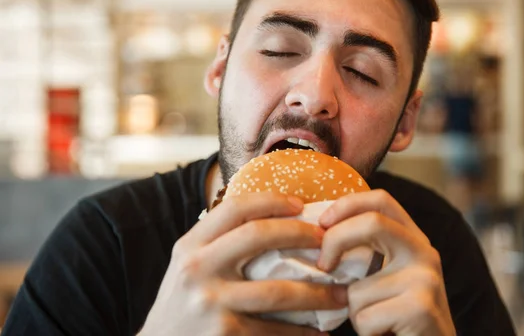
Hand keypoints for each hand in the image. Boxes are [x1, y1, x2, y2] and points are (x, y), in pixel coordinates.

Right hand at [138, 192, 345, 335]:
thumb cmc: (182, 305)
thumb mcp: (187, 266)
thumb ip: (217, 244)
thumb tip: (271, 221)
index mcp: (191, 245)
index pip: (234, 208)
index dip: (271, 201)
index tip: (300, 205)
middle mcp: (197, 268)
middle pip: (258, 236)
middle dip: (302, 234)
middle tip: (329, 242)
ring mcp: (210, 303)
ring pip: (278, 291)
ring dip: (318, 293)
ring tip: (341, 295)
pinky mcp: (224, 335)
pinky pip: (274, 331)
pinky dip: (302, 333)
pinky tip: (319, 332)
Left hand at [317, 190, 455, 335]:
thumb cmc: (396, 318)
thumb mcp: (382, 277)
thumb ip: (361, 255)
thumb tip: (314, 238)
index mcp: (413, 238)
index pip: (381, 200)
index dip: (347, 204)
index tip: (322, 222)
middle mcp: (424, 252)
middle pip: (372, 223)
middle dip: (336, 240)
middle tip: (323, 265)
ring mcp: (425, 279)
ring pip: (357, 288)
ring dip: (354, 312)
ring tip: (377, 322)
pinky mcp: (420, 308)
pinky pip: (364, 317)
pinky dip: (364, 332)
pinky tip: (385, 333)